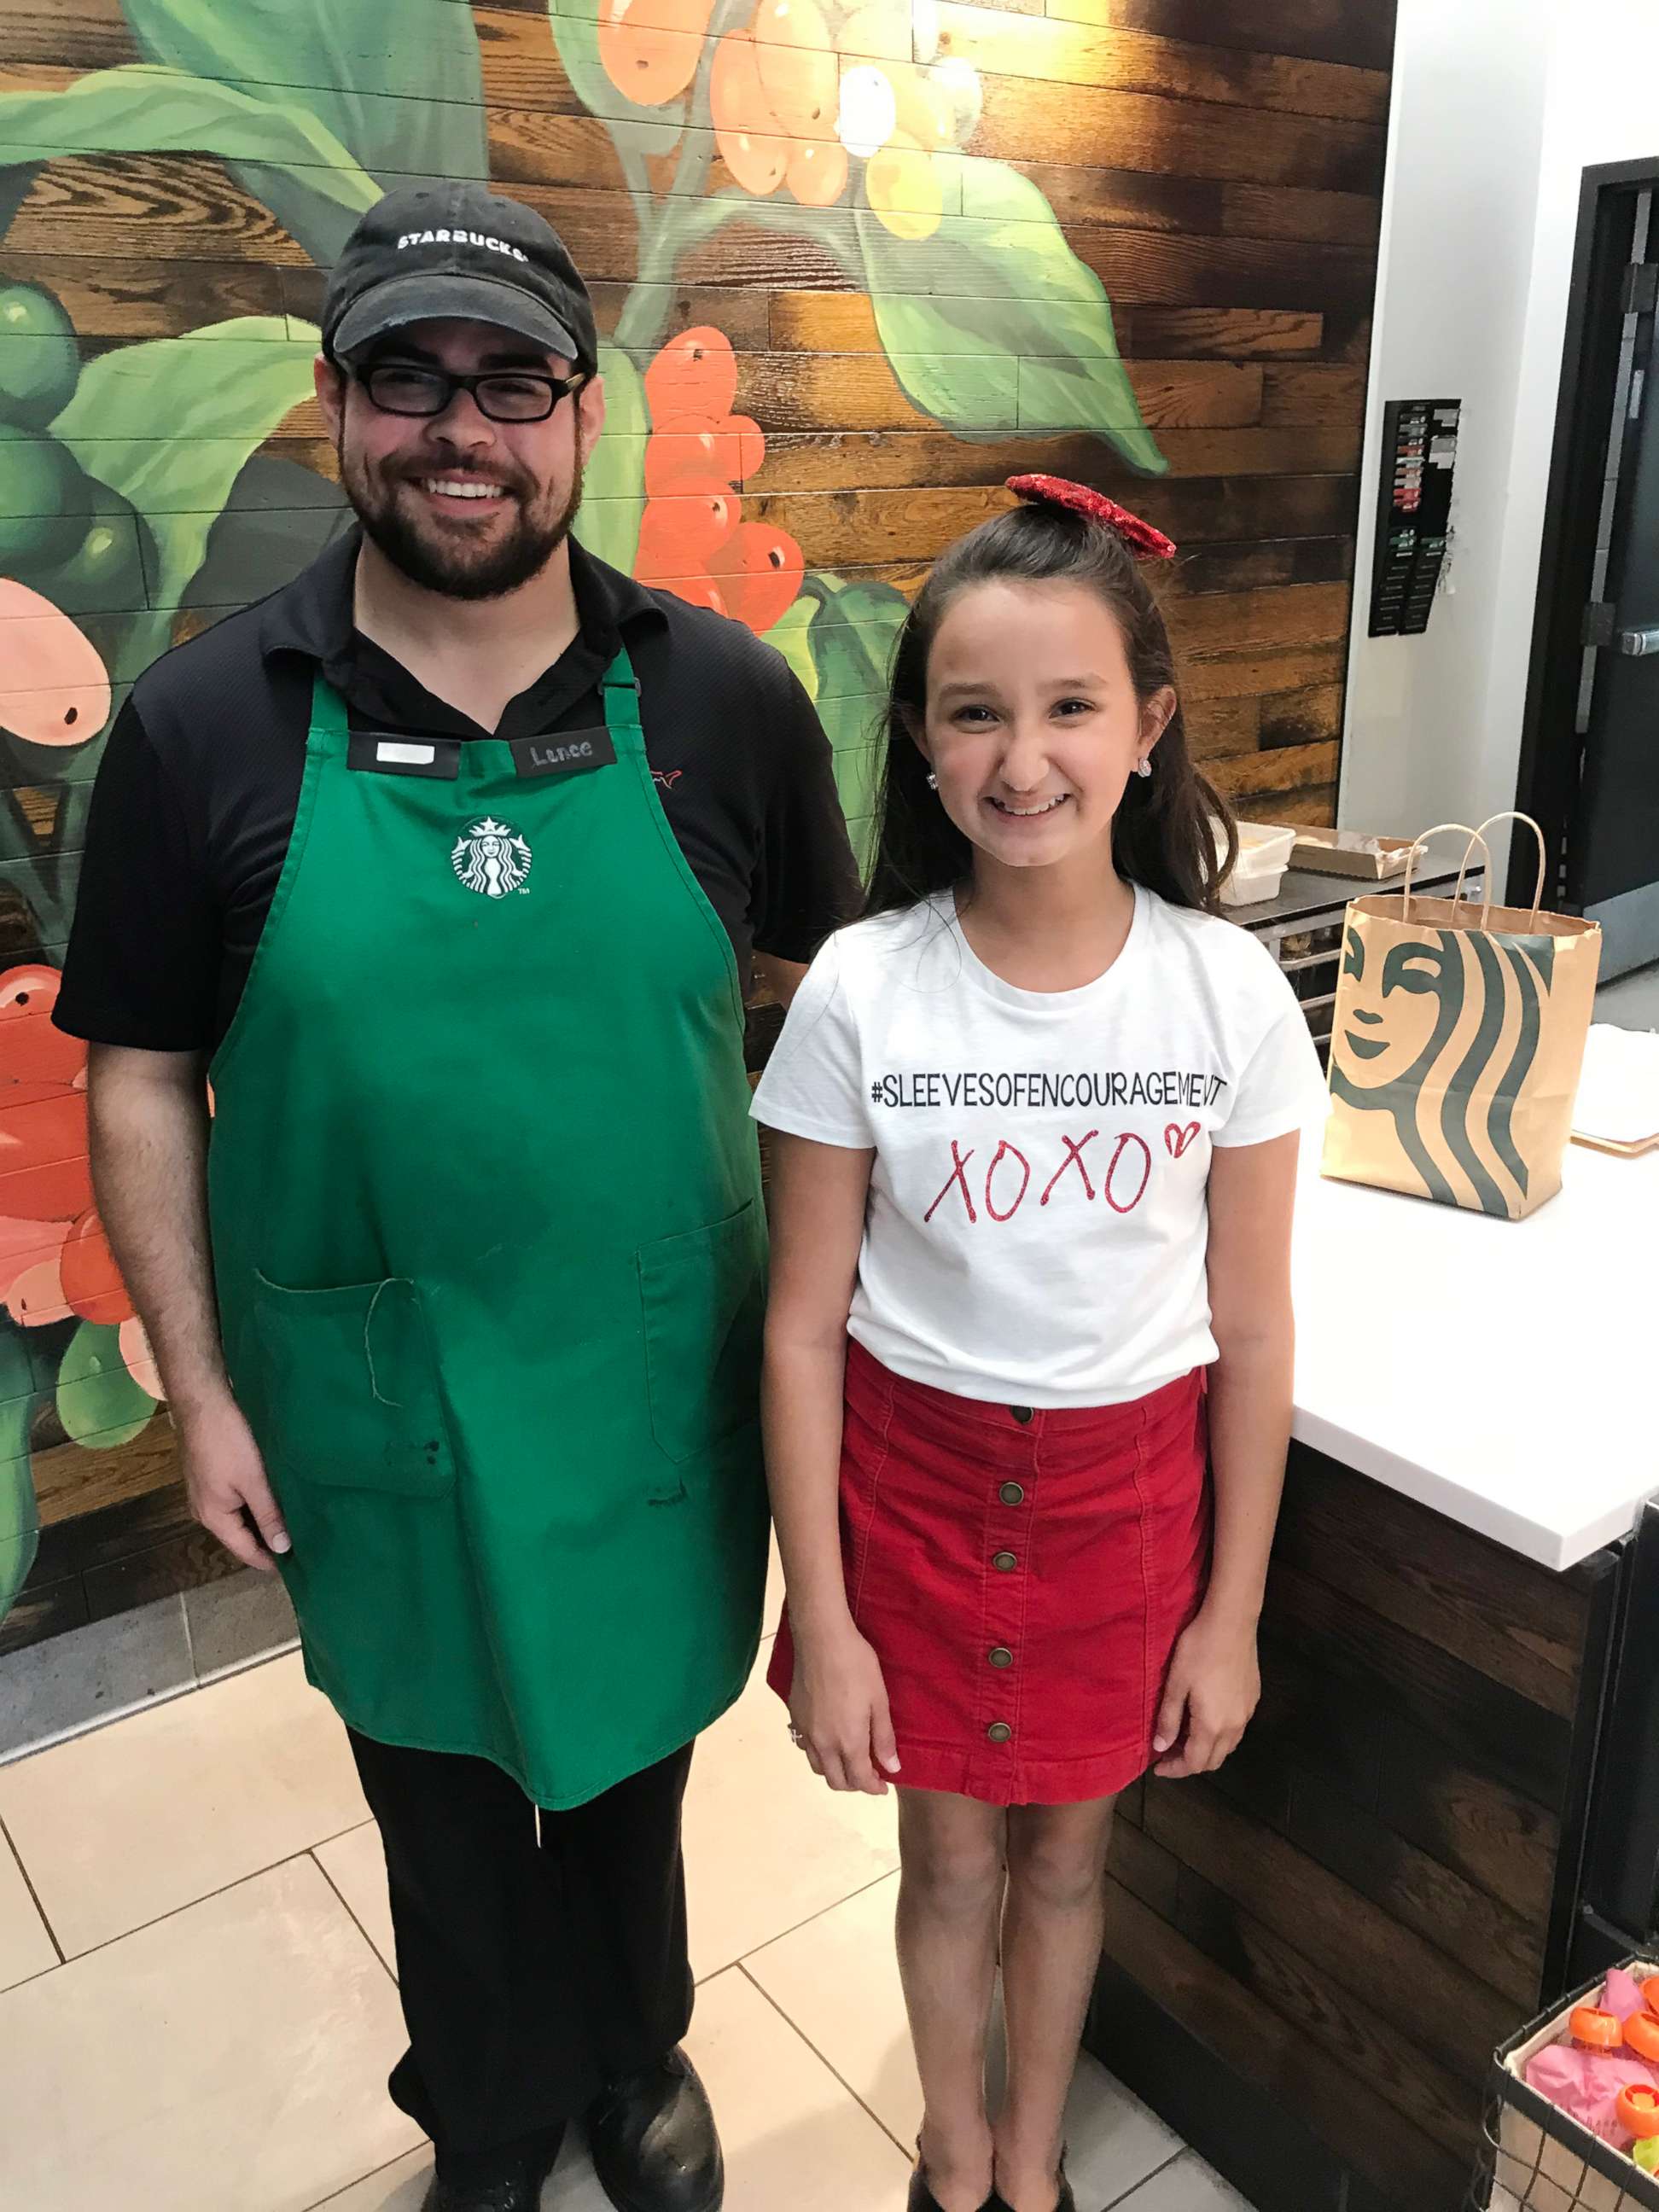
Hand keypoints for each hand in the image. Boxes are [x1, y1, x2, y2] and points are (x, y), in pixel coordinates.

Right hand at [176, 1393, 290, 1572]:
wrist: (203, 1400)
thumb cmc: (227, 1441)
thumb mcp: (253, 1481)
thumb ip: (268, 1515)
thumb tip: (282, 1548)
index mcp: (213, 1517)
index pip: (244, 1551)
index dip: (269, 1561)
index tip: (297, 1569)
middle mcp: (204, 1509)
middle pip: (241, 1535)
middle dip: (268, 1541)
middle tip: (304, 1545)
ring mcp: (205, 1491)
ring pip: (240, 1515)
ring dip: (263, 1520)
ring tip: (295, 1523)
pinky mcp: (210, 1474)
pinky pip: (236, 1499)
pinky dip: (255, 1502)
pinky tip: (276, 1497)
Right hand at [789, 1622, 901, 1794]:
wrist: (821, 1639)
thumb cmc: (857, 1666)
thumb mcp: (879, 1700)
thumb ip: (883, 1738)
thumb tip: (892, 1768)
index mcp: (848, 1742)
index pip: (860, 1779)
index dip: (874, 1787)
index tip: (884, 1785)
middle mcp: (823, 1744)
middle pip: (836, 1781)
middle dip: (854, 1785)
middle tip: (869, 1775)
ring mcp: (805, 1731)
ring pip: (818, 1768)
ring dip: (835, 1772)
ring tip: (849, 1760)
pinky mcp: (794, 1716)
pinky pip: (804, 1748)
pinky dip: (818, 1754)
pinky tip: (827, 1740)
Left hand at [1152, 1608, 1259, 1778]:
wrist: (1231, 1622)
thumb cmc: (1198, 1650)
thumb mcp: (1176, 1683)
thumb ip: (1168, 1719)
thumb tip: (1160, 1747)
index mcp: (1212, 1726)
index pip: (1194, 1764)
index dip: (1175, 1770)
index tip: (1158, 1767)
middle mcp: (1234, 1727)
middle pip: (1213, 1760)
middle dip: (1189, 1762)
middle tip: (1168, 1751)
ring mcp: (1247, 1714)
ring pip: (1227, 1747)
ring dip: (1205, 1750)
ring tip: (1183, 1736)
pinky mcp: (1253, 1700)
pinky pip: (1236, 1731)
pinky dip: (1218, 1736)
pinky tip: (1204, 1719)